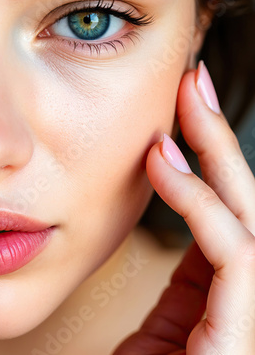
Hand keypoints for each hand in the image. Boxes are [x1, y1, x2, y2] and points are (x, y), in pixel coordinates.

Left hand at [112, 61, 254, 354]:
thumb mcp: (166, 326)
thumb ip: (184, 274)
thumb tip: (176, 205)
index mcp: (231, 292)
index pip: (229, 209)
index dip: (209, 155)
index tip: (183, 109)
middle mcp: (251, 293)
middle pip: (245, 199)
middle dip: (220, 136)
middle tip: (194, 81)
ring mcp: (253, 310)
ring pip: (247, 214)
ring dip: (214, 152)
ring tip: (184, 103)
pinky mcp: (244, 333)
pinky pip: (234, 253)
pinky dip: (199, 203)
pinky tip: (165, 162)